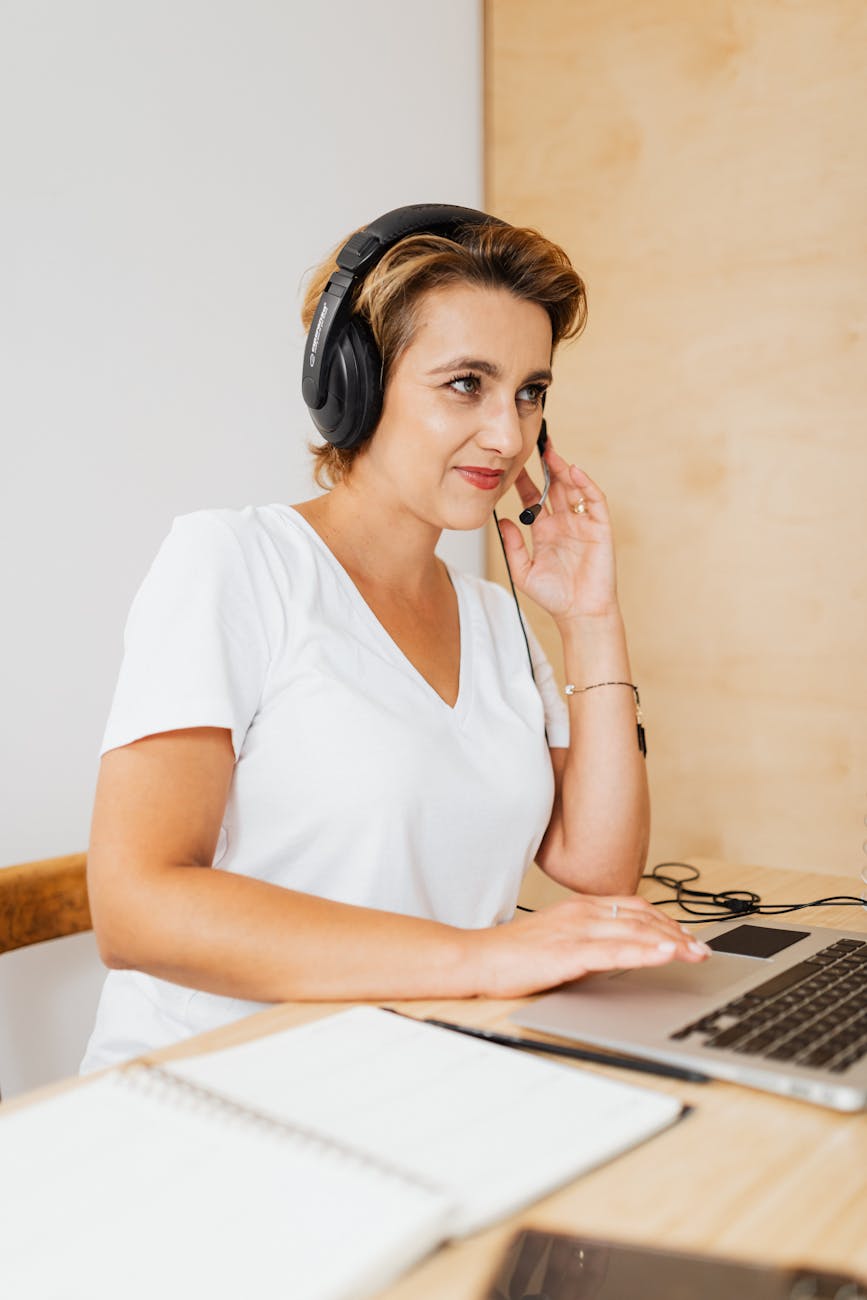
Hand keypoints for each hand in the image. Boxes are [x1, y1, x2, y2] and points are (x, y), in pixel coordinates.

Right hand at [469, 894, 709, 998]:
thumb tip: (623, 949)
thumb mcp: (560, 937)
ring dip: (672, 942)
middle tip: (703, 950)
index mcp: (581, 906)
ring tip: (697, 954)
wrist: (478, 958)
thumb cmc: (515, 953)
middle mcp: (582, 913)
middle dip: (679, 933)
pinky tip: (666, 954)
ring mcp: (576, 931)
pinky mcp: (568, 953)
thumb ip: (589, 937)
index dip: (668, 920)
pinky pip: (615, 951)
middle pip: (643, 917)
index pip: (636, 906)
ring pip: (635, 931)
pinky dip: (645, 952)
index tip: (690, 936)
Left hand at [497, 439, 617, 623]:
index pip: (533, 498)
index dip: (525, 480)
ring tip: (551, 451)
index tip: (512, 464)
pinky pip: (594, 501)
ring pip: (573, 488)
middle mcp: (563, 523)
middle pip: (554, 486)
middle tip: (533, 443)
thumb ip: (511, 545)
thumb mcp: (523, 571)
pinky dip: (586, 484)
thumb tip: (500, 520)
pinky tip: (574, 471)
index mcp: (544, 531)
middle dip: (545, 465)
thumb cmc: (554, 597)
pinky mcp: (600, 528)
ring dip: (563, 469)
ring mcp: (582, 523)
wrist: (579, 613)